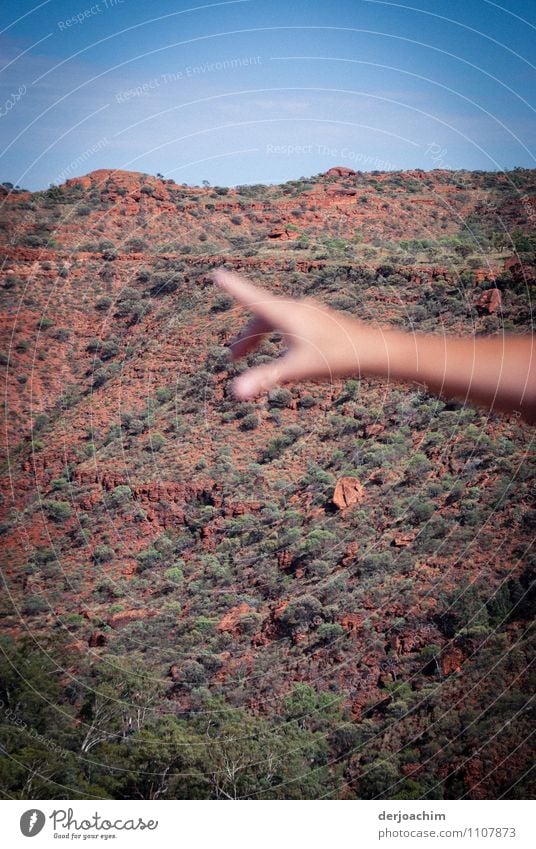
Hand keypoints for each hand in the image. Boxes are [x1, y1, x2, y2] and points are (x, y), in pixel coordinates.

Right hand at [211, 269, 385, 399]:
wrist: (374, 351)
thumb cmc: (337, 357)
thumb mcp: (297, 369)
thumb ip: (265, 378)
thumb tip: (236, 392)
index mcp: (287, 314)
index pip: (252, 298)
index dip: (234, 287)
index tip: (217, 274)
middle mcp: (297, 309)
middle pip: (262, 317)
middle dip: (246, 337)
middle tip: (233, 358)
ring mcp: (310, 314)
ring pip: (276, 321)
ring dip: (260, 338)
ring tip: (252, 359)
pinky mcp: (320, 322)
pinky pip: (289, 324)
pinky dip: (276, 336)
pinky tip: (283, 351)